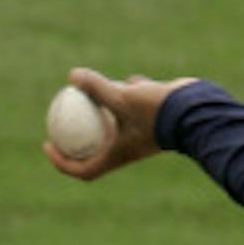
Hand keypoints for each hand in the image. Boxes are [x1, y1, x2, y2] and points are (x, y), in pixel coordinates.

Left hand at [43, 68, 202, 182]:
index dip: (62, 162)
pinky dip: (128, 95)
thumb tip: (71, 76)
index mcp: (117, 156)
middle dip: (77, 136)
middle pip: (95, 147)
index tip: (48, 144)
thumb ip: (97, 88)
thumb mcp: (123, 99)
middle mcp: (127, 148)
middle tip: (62, 116)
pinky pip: (135, 109)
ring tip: (91, 91)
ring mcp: (140, 134)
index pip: (83, 169)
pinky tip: (128, 79)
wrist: (195, 111)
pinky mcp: (153, 120)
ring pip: (115, 124)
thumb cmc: (157, 113)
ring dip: (103, 110)